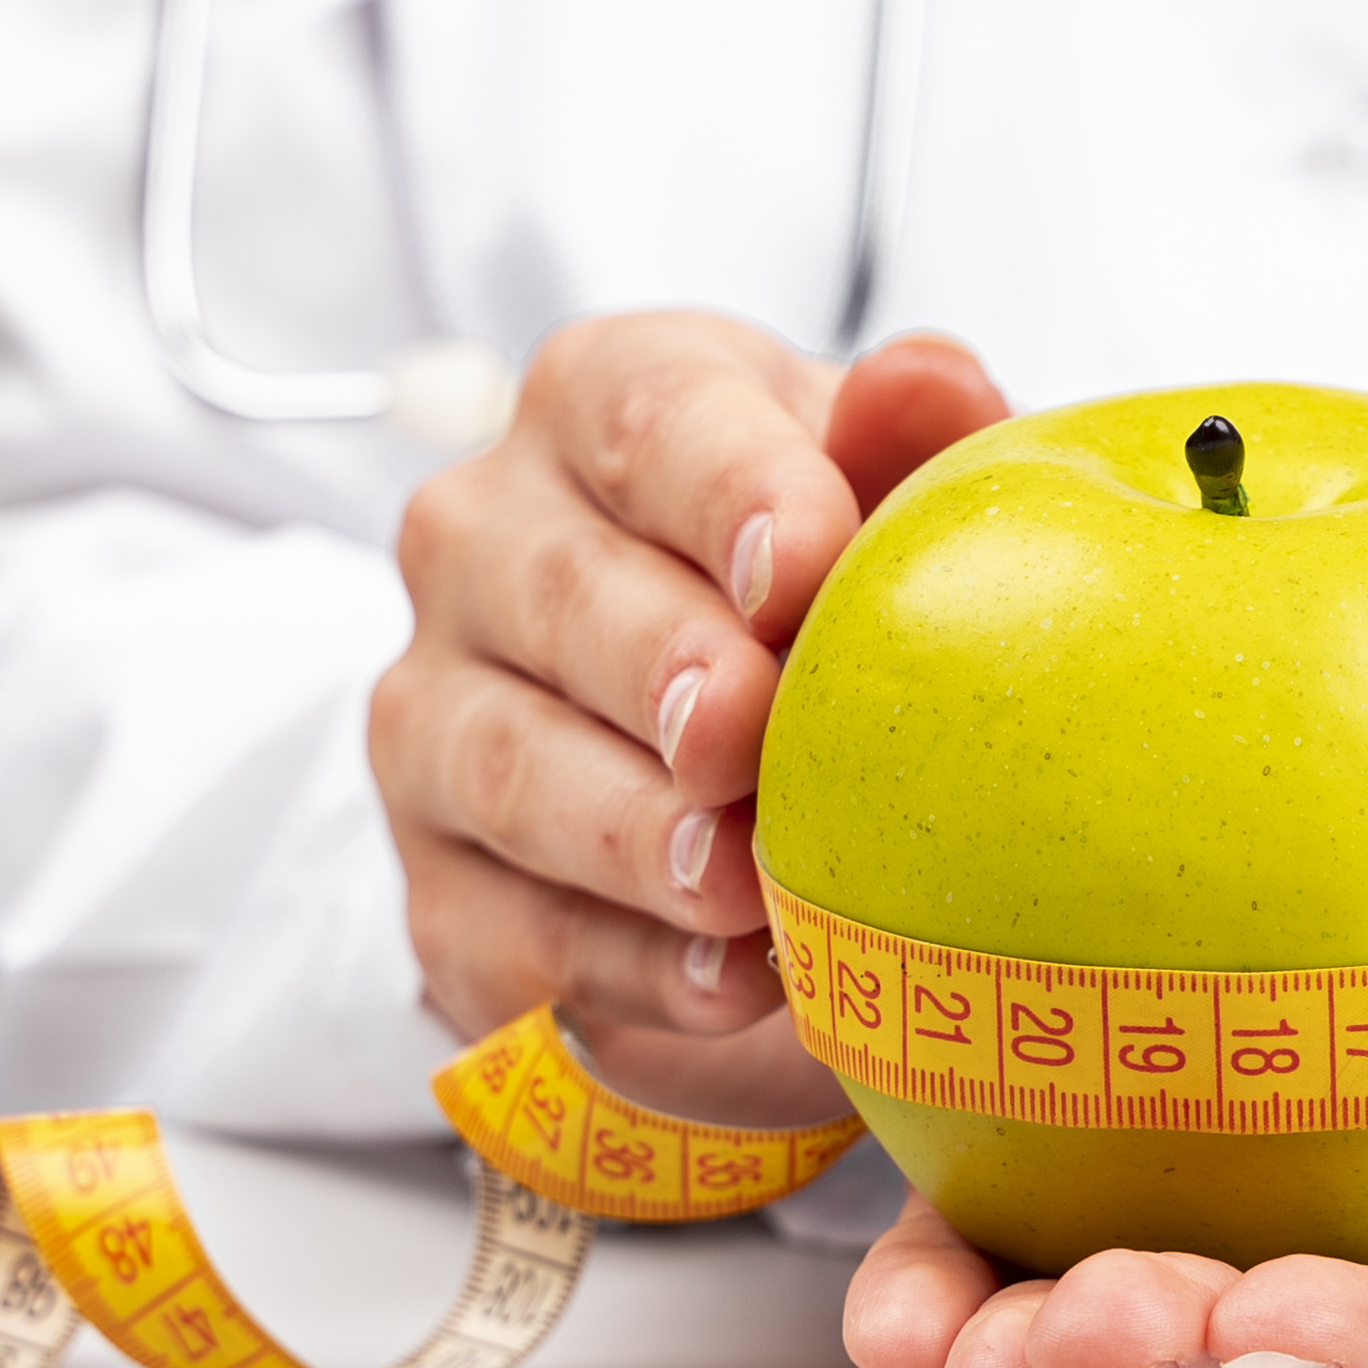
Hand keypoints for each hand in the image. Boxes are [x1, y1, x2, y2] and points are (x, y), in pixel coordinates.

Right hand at [375, 313, 1007, 1119]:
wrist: (739, 768)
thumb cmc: (817, 588)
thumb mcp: (879, 494)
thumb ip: (911, 437)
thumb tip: (931, 381)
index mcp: (602, 403)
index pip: (649, 419)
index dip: (730, 490)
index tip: (808, 565)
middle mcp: (484, 540)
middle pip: (558, 591)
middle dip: (662, 665)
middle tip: (752, 736)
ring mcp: (435, 713)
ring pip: (506, 763)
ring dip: (629, 833)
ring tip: (745, 886)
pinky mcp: (438, 879)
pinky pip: (506, 925)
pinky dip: (619, 963)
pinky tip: (721, 986)